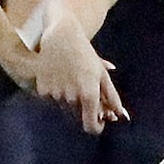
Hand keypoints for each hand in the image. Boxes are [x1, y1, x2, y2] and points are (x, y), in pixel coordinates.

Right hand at [34, 14, 125, 132]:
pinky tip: (59, 77)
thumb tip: (121, 116)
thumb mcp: (102, 75)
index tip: (100, 121)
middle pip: (79, 117)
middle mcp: (71, 98)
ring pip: (65, 108)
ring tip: (71, 78)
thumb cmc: (85, 55)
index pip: (91, 126)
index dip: (97, 127)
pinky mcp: (43, 90)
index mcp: (89, 94)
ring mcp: (55, 95)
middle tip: (86, 90)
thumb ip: (112, 97)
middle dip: (85, 109)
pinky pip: (52, 100)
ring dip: (70, 101)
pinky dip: (56, 94)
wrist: (61, 37)